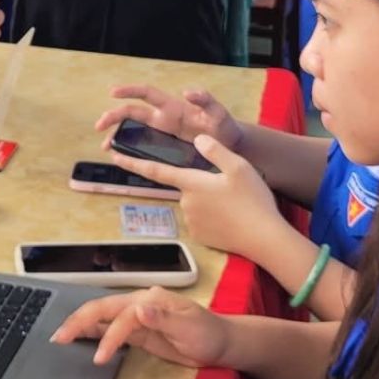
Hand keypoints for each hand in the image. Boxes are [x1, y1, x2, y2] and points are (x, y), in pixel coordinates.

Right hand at [51, 287, 231, 367]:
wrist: (221, 343)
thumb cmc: (208, 334)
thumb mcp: (189, 327)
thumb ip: (162, 317)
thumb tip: (138, 308)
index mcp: (151, 299)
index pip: (123, 315)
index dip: (110, 335)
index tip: (100, 357)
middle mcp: (140, 303)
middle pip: (104, 308)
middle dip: (80, 321)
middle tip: (59, 337)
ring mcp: (137, 316)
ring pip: (102, 316)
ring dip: (81, 324)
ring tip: (60, 336)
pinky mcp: (138, 330)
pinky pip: (110, 328)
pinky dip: (93, 331)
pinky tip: (80, 335)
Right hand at [96, 84, 243, 151]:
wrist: (231, 146)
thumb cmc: (225, 126)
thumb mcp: (218, 112)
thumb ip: (205, 100)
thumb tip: (187, 91)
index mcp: (173, 107)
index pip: (147, 94)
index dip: (130, 90)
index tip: (113, 92)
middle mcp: (164, 118)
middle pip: (133, 112)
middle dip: (113, 116)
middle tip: (99, 126)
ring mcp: (163, 132)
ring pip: (133, 130)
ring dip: (117, 134)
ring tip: (106, 145)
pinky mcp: (165, 146)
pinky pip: (143, 145)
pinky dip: (129, 149)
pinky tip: (121, 156)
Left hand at [111, 136, 281, 260]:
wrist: (265, 239)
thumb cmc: (253, 200)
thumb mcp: (238, 167)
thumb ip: (214, 150)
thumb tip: (197, 140)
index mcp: (191, 182)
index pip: (155, 170)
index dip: (132, 161)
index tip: (113, 155)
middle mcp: (185, 203)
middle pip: (188, 186)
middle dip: (202, 185)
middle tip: (230, 190)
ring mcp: (191, 222)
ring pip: (196, 204)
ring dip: (209, 202)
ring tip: (236, 205)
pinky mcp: (200, 238)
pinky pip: (203, 221)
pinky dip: (214, 218)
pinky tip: (232, 218)